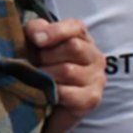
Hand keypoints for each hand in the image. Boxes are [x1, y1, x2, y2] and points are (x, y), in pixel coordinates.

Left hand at [27, 17, 105, 132]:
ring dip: (46, 75)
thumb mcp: (36, 44)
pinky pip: (68, 93)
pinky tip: (44, 92)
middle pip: (73, 47)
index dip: (54, 31)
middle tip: (36, 65)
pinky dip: (51, 92)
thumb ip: (36, 30)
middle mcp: (95, 56)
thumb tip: (36, 34)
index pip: (75, 27)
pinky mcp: (90, 99)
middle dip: (47, 56)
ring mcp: (97, 79)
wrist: (44, 105)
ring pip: (68, 70)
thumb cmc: (41, 68)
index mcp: (82, 38)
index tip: (36, 39)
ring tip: (38, 79)